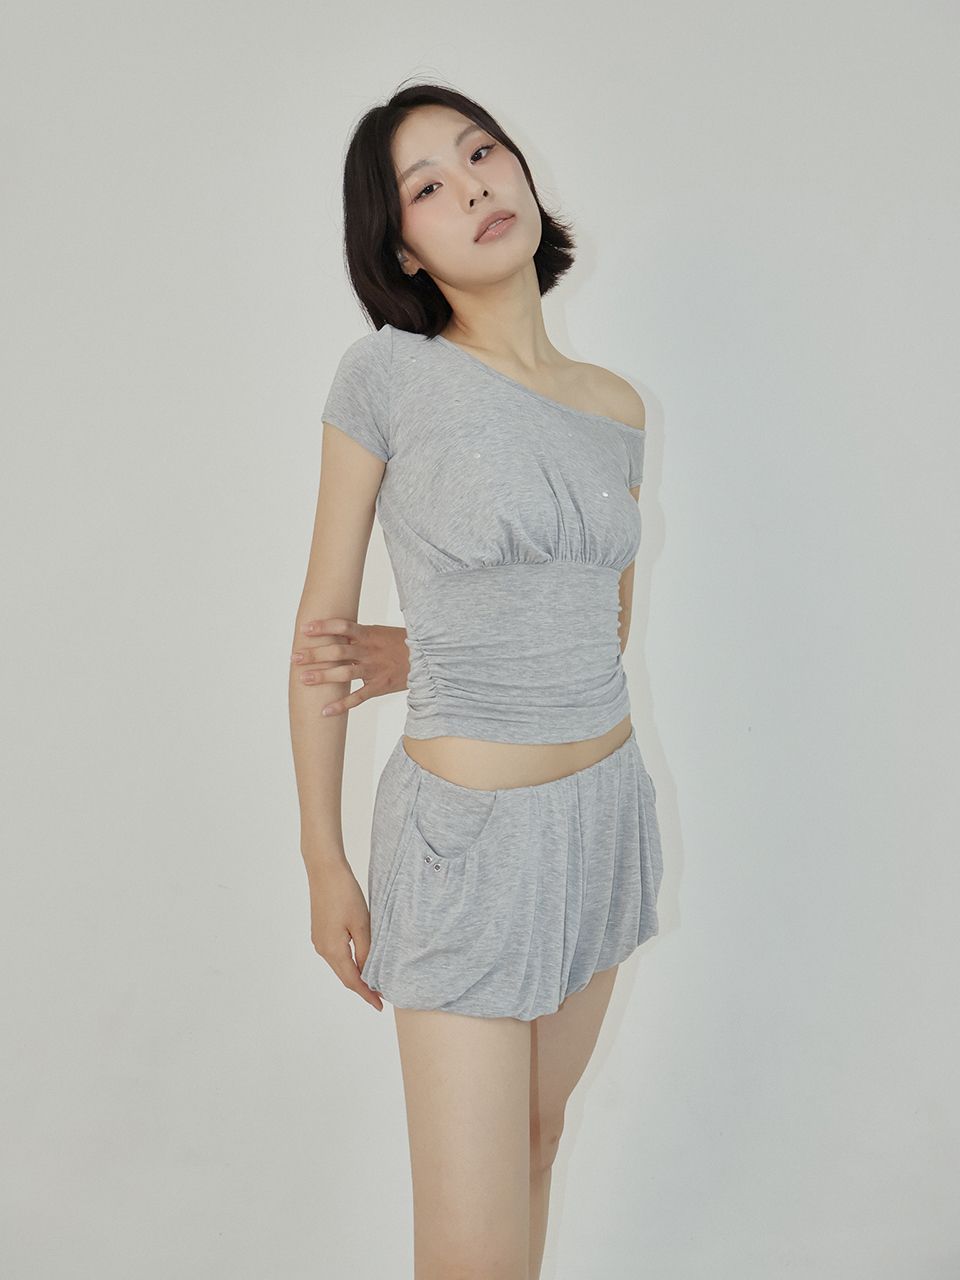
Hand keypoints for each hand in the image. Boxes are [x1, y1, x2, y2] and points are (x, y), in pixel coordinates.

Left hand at [291, 618, 408, 715]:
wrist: (429, 659)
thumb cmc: (402, 644)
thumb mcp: (381, 632)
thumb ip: (359, 634)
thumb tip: (336, 631)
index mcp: (370, 635)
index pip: (343, 627)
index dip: (323, 627)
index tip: (305, 629)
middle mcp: (370, 651)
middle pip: (338, 651)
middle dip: (315, 654)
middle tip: (295, 657)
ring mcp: (374, 670)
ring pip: (344, 673)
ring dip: (322, 676)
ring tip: (303, 678)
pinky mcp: (380, 686)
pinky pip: (358, 697)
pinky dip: (341, 705)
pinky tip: (325, 710)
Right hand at [307, 857, 383, 1011]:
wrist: (325, 871)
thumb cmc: (345, 894)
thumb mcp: (361, 924)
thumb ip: (366, 951)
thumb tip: (369, 973)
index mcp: (332, 949)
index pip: (352, 980)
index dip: (367, 994)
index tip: (380, 1005)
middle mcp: (322, 948)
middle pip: (344, 975)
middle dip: (362, 987)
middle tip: (381, 995)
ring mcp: (319, 940)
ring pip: (340, 965)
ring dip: (356, 974)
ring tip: (374, 980)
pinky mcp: (320, 931)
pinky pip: (336, 954)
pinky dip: (349, 962)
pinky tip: (361, 961)